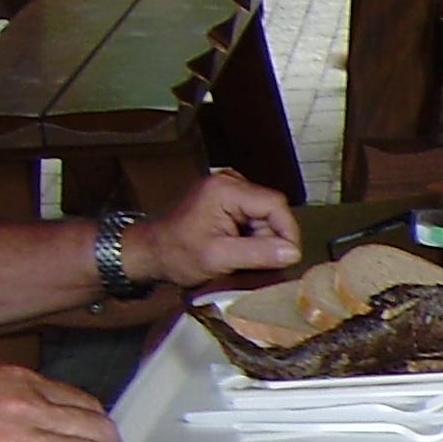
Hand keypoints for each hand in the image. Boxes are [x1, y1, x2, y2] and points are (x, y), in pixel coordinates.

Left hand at [124, 169, 301, 289]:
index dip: (287, 232)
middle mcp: (229, 180)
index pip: (276, 205)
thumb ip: (258, 253)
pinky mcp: (228, 197)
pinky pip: (255, 216)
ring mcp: (228, 187)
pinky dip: (252, 235)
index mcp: (226, 189)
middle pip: (272, 209)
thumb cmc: (176, 254)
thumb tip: (292, 252)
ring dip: (261, 238)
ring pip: (266, 214)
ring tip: (239, 255)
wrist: (150, 251)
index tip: (286, 258)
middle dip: (270, 238)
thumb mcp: (219, 257)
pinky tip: (235, 246)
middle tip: (251, 260)